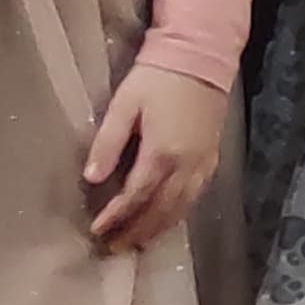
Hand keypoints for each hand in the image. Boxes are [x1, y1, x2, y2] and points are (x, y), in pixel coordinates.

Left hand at [83, 62, 231, 249]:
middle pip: (160, 210)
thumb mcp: (125, 104)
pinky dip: (180, 214)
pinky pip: (196, 196)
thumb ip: (108, 142)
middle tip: (113, 249)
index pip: (136, 196)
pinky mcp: (212, 158)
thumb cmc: (158, 77)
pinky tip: (168, 219)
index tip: (97, 230)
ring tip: (138, 244)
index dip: (116, 217)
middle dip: (136, 232)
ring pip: (181, 208)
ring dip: (158, 229)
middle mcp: (186, 165)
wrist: (202, 56)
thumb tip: (92, 178)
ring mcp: (203, 163)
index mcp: (162, 152)